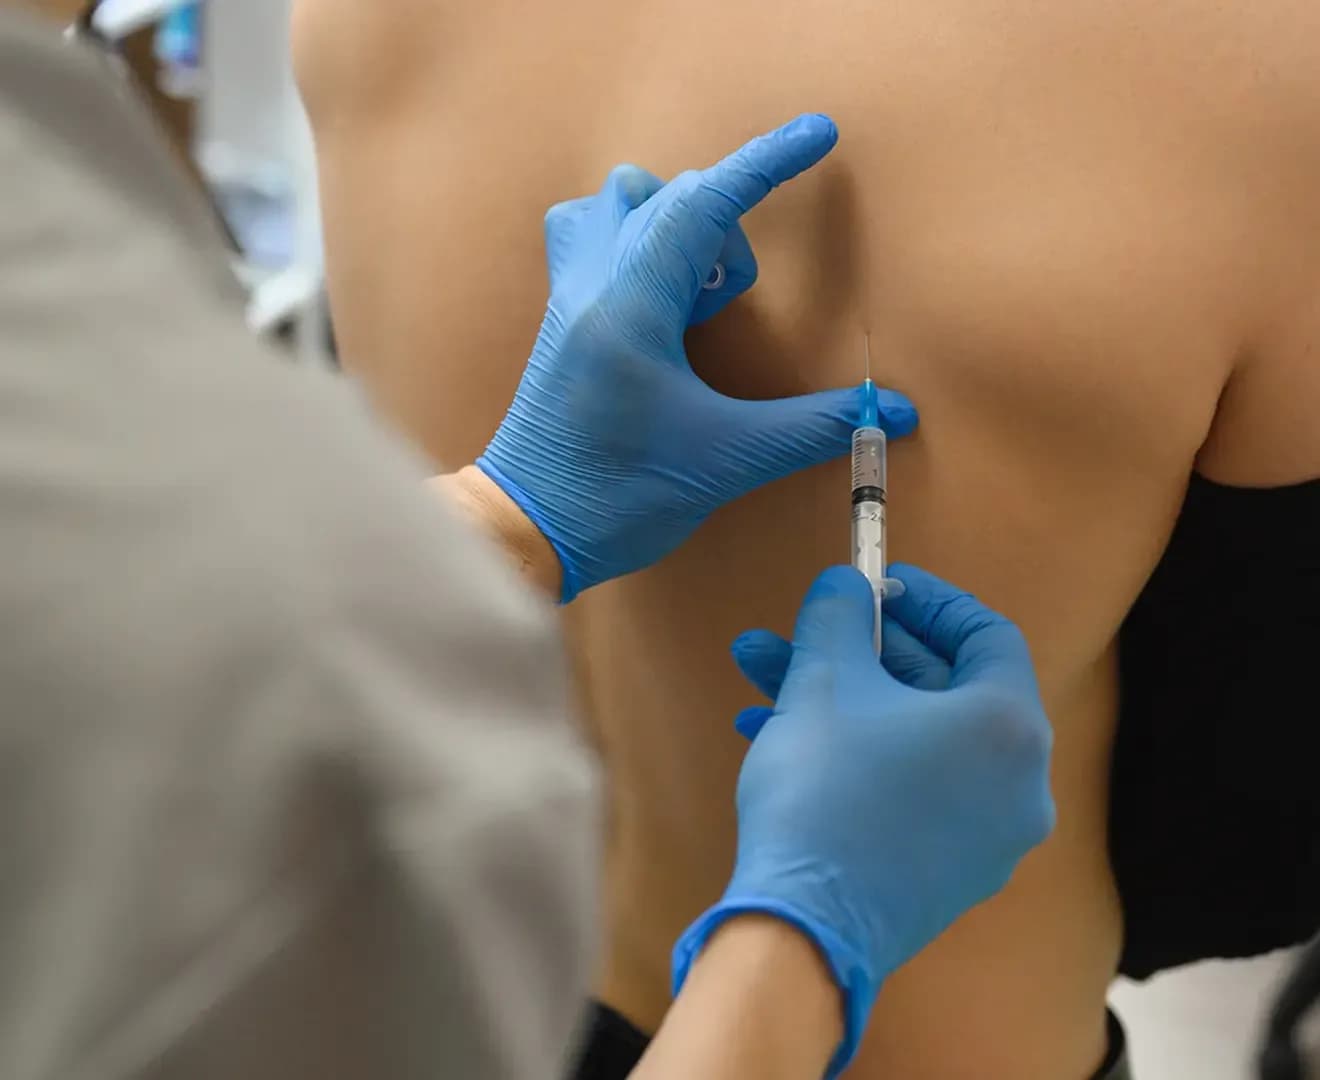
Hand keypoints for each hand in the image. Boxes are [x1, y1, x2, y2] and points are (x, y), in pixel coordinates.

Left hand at [477, 115, 917, 601]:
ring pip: (617, 204)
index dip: (767, 163)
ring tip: (694, 298)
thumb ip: (812, 428)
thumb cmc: (618, 496)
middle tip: (733, 301)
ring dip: (673, 224)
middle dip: (725, 228)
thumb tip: (891, 412)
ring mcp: (568, 297)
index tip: (817, 134)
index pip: (706, 204)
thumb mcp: (727, 460)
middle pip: (667, 196)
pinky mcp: (561, 319)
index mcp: (631, 306)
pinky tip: (659, 304)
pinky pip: (592, 237)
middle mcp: (592, 284)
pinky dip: (636, 244)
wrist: (527, 530)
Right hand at [673, 564, 1055, 1077]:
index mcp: (1009, 728)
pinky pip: (911, 788)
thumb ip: (840, 616)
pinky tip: (775, 734)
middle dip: (859, 652)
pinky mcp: (949, 872)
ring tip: (760, 676)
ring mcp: (988, 837)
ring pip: (912, 740)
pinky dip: (858, 753)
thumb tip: (844, 586)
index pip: (986, 633)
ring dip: (841, 700)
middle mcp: (1018, 785)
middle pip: (940, 688)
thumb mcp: (825, 681)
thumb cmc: (825, 792)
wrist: (804, 926)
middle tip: (802, 629)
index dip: (927, 599)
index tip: (875, 585)